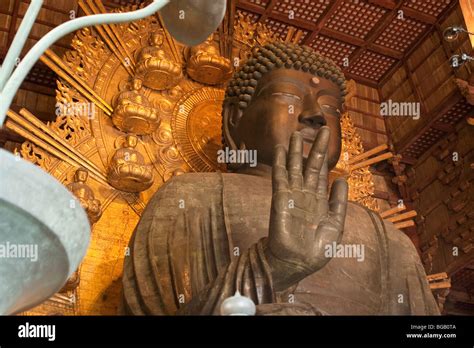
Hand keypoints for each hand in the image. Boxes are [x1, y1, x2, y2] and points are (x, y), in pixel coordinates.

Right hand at [264, 126, 347, 290]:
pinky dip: (280, 163)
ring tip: (295, 134)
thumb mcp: (335, 225)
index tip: (328, 137)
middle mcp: (305, 194)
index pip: (322, 172)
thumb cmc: (317, 249)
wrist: (297, 263)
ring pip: (294, 168)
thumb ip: (338, 202)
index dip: (324, 155)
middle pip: (310, 166)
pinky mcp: (280, 199)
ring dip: (294, 151)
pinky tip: (280, 150)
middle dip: (315, 148)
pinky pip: (280, 178)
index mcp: (319, 200)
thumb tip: (342, 179)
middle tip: (320, 128)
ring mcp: (292, 196)